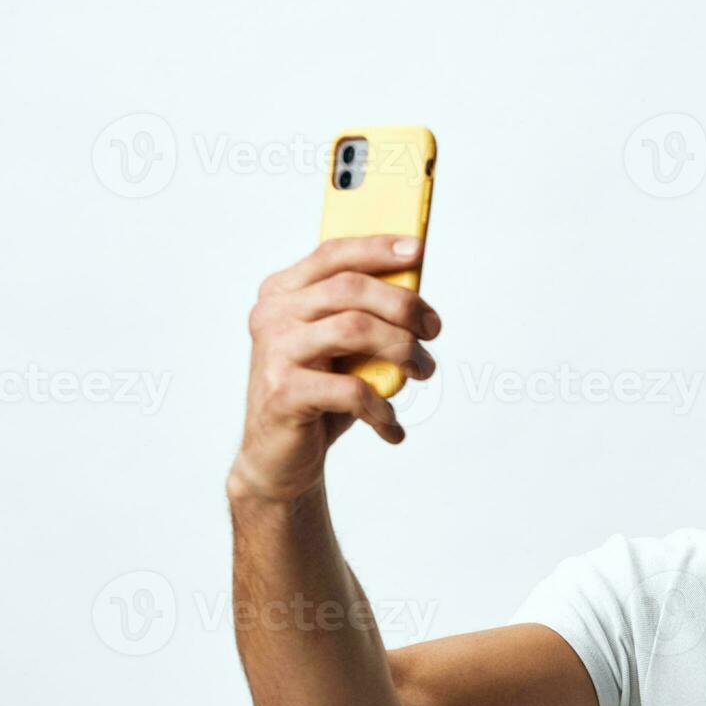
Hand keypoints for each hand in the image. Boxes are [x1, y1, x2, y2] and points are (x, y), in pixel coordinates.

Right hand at [227, 235, 440, 503]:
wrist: (279, 458)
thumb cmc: (320, 395)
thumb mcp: (343, 348)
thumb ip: (364, 315)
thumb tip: (416, 293)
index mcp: (283, 293)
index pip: (333, 254)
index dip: (377, 248)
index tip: (418, 250)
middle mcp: (273, 315)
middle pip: (350, 288)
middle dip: (404, 305)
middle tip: (433, 329)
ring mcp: (274, 353)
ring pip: (354, 329)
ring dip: (403, 349)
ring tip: (423, 371)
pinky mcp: (282, 393)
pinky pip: (350, 389)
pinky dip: (382, 407)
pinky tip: (391, 425)